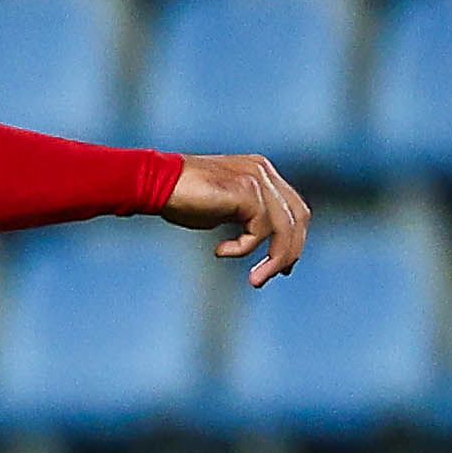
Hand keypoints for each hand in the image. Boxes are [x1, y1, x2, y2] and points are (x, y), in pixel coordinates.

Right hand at [164, 153, 311, 286]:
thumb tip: (255, 241)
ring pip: (285, 227)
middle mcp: (264, 172)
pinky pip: (260, 229)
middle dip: (289, 252)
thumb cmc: (178, 197)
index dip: (293, 240)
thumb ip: (243, 218)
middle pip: (298, 218)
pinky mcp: (247, 191)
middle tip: (270, 276)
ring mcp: (258, 179)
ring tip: (254, 280)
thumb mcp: (220, 209)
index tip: (280, 267)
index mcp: (262, 172)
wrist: (153, 182)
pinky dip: (244, 248)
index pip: (294, 209)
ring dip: (274, 259)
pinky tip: (220, 252)